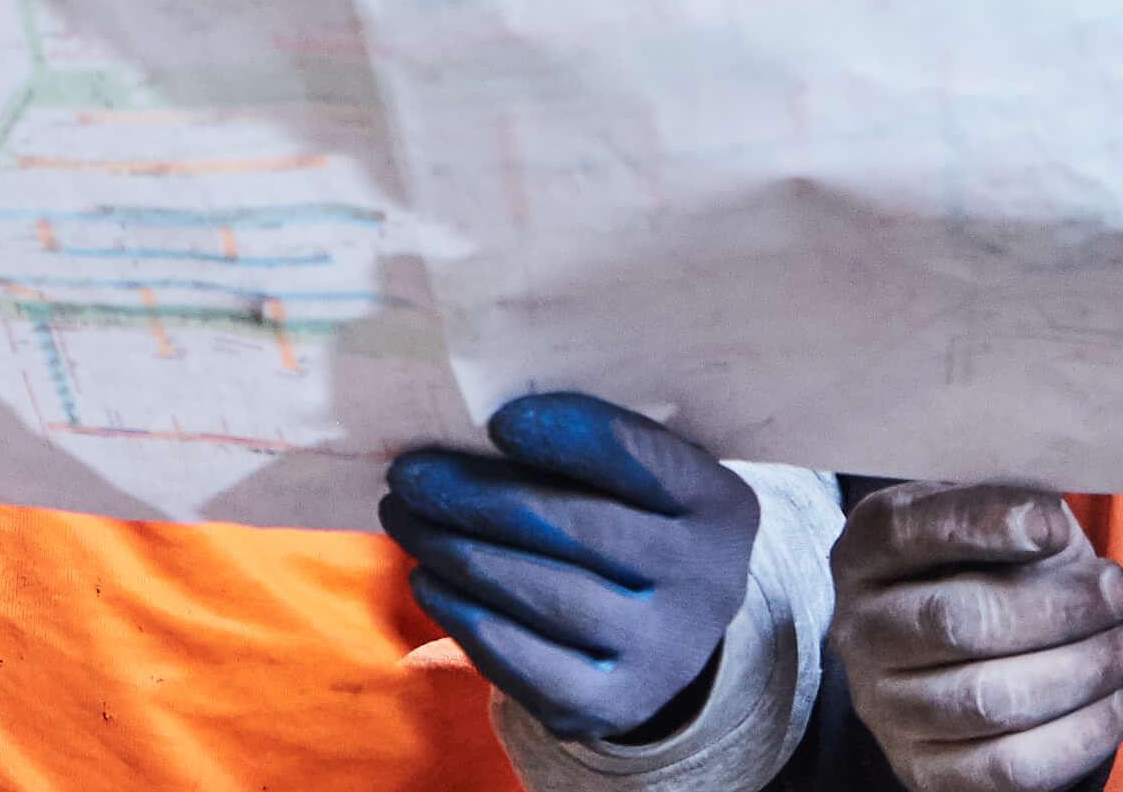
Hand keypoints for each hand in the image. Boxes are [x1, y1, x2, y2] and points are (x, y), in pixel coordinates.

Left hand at [378, 393, 761, 739]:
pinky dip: (464, 615)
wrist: (665, 630)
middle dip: (480, 497)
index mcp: (718, 505)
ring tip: (403, 515)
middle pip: (579, 529)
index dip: (569, 436)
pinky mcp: (610, 707)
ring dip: (456, 551)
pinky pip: (525, 663)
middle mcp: (707, 585)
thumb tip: (469, 416)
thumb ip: (585, 441)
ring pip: (544, 596)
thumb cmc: (631, 518)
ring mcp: (662, 656)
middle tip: (410, 473)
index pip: (643, 461)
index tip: (497, 421)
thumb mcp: (639, 474)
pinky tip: (427, 577)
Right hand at [832, 484, 1122, 791]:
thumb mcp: (987, 518)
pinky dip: (1081, 733)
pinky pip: (1013, 767)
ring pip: (991, 700)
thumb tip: (1046, 519)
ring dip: (1081, 670)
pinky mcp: (927, 771)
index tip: (1055, 526)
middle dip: (1057, 606)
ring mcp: (886, 709)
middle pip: (957, 621)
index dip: (983, 524)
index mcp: (865, 552)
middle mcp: (859, 632)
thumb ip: (1008, 503)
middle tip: (1117, 590)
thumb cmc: (987, 571)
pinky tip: (1114, 699)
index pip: (909, 530)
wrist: (964, 658)